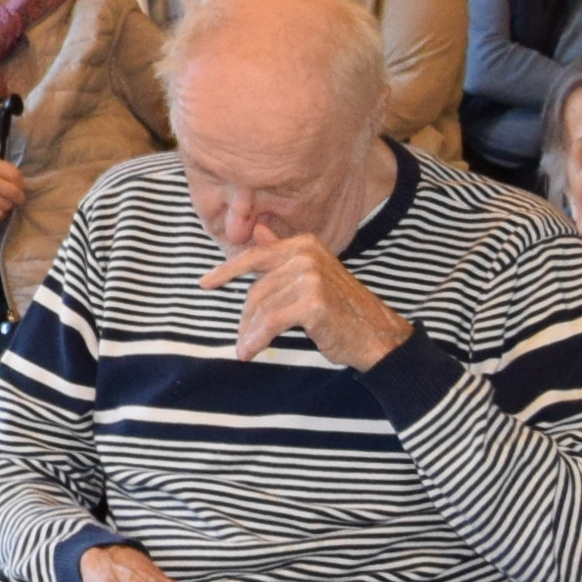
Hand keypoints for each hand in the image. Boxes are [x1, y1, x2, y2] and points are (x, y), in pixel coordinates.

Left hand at [207, 232, 402, 369]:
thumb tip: (258, 230)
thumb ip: (282, 252)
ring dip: (250, 332)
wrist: (376, 335)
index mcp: (304, 244)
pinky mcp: (312, 303)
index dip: (227, 270)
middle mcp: (307, 255)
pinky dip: (257, 339)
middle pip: (257, 287)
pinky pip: (270, 322)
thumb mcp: (312, 274)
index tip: (205, 283)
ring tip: (246, 349)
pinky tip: (250, 352)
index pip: (256, 256)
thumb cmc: (341, 309)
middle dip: (246, 316)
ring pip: (261, 307)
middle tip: (242, 337)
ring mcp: (310, 277)